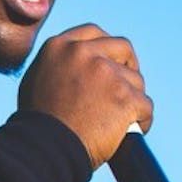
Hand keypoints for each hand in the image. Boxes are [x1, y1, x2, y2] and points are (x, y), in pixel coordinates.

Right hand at [18, 24, 153, 169]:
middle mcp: (83, 53)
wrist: (45, 149)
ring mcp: (106, 73)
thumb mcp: (36, 80)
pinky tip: (130, 130)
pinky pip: (145, 106)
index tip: (111, 61)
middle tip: (124, 87)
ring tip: (119, 119)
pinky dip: (141, 120)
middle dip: (128, 66)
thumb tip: (74, 66)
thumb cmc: (37, 123)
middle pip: (122, 48)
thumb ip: (57, 65)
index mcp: (59, 47)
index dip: (106, 47)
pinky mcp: (125, 96)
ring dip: (132, 99)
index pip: (93, 33)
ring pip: (135, 81)